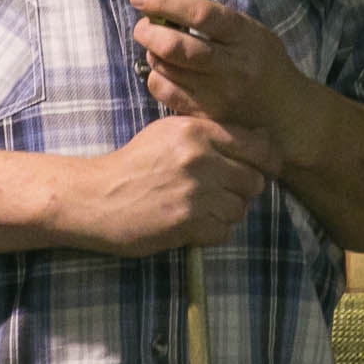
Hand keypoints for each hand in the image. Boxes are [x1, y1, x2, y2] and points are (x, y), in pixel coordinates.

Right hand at [66, 113, 270, 255]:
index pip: (258, 146)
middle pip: (254, 180)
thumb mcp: (169, 134)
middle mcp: (199, 159)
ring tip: (201, 209)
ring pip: (240, 208)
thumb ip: (212, 134)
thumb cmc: (134, 164)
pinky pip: (223, 231)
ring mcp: (194, 192)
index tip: (260, 169)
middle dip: (242, 189)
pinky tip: (191, 224)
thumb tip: (263, 138)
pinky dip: (211, 232)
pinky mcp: (187, 222)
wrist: (96, 197)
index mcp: (196, 132)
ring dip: (225, 212)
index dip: (266, 161)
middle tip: (221, 192)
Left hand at [128, 0, 315, 160]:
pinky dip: (157, 76)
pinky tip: (165, 70)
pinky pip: (165, 92)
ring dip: (152, 52)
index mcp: (245, 36)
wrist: (286, 113)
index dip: (166, 2)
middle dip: (149, 31)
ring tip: (156, 45)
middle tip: (142, 25)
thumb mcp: (246, 28)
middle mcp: (232, 66)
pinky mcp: (205, 115)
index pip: (200, 14)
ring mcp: (217, 94)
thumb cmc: (263, 62)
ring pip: (166, 69)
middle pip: (177, 46)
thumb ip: (209, 8)